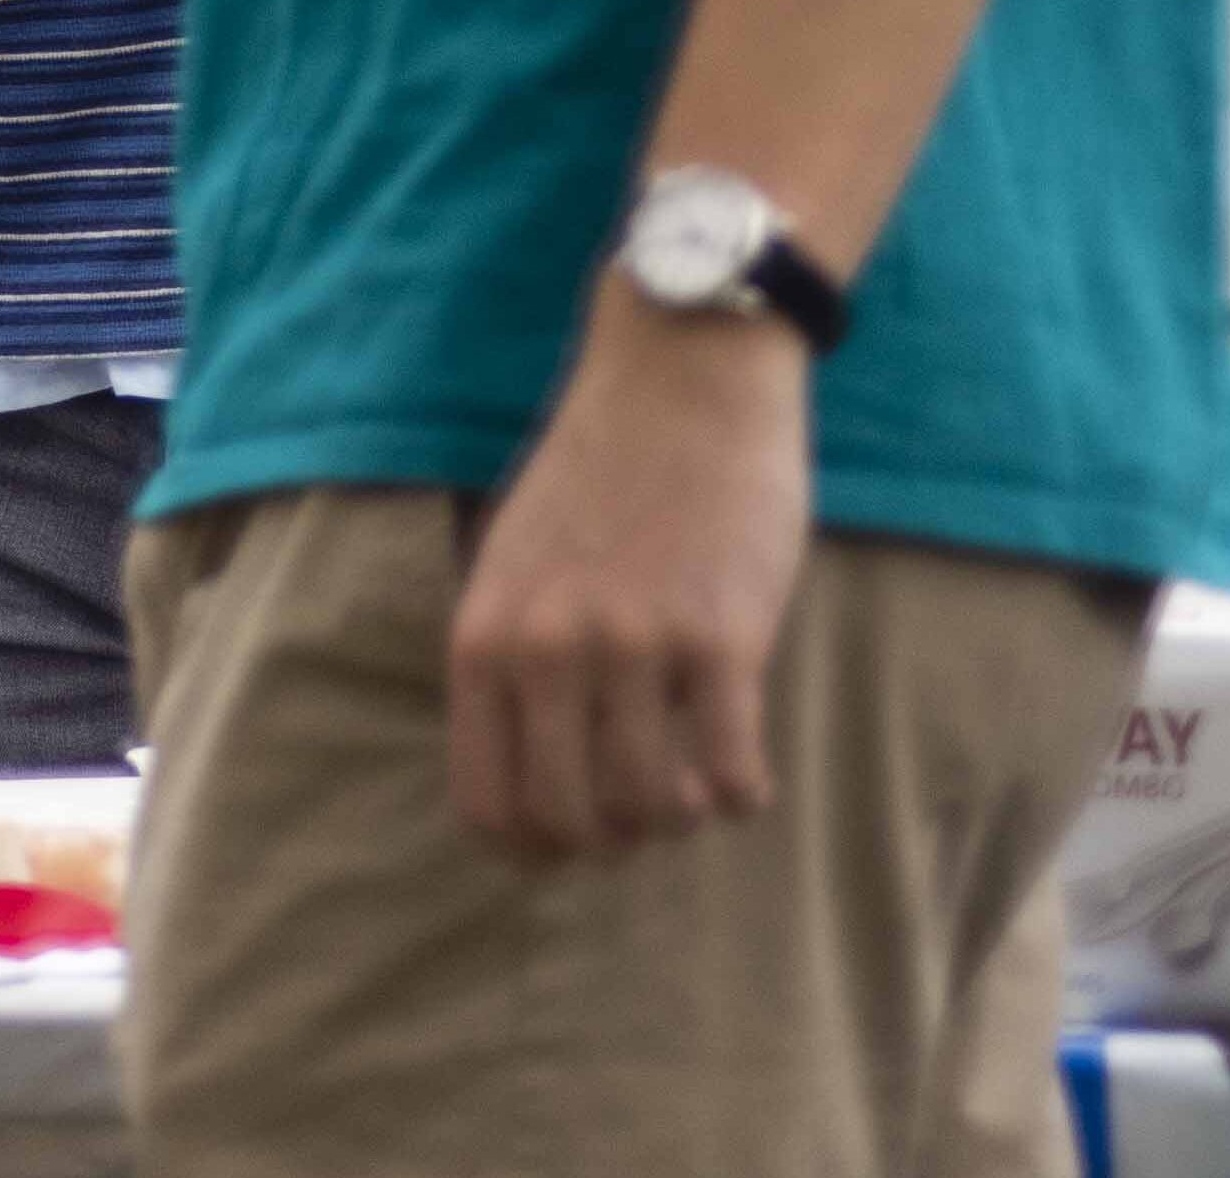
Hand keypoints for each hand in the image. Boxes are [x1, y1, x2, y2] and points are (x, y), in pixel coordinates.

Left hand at [447, 294, 809, 859]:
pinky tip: (745, 774)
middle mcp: (546, 650)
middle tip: (642, 818)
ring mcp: (633, 646)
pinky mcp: (722, 638)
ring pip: (652, 807)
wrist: (681, 382)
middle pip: (569, 820)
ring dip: (679, 820)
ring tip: (694, 792)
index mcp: (484, 637)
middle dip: (610, 842)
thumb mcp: (512, 563)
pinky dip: (743, 795)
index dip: (531, 847)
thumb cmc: (600, 477)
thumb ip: (510, 658)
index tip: (569, 844)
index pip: (486, 800)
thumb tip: (527, 772)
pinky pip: (734, 773)